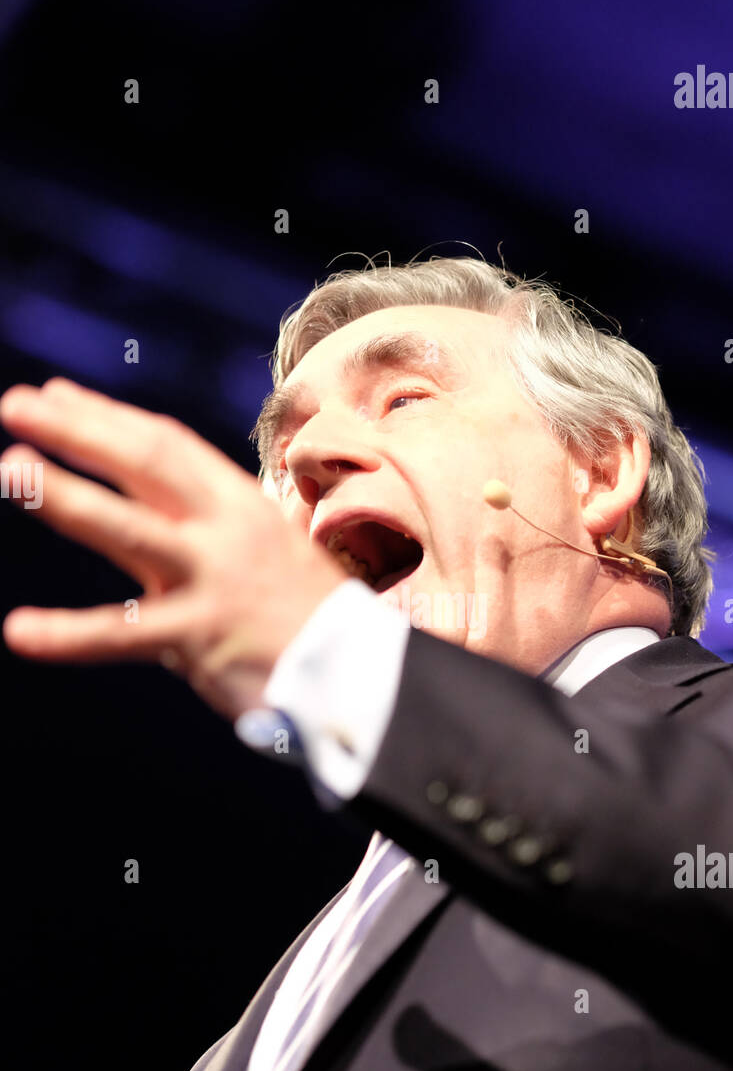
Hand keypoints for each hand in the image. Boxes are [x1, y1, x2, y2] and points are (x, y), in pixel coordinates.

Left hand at [0, 378, 346, 719]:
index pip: (166, 447)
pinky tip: (18, 632)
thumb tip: (169, 498)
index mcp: (242, 506)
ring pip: (127, 530)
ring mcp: (210, 582)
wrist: (360, 674)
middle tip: (17, 405)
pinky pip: (122, 634)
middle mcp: (224, 532)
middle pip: (144, 467)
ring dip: (64, 496)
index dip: (107, 419)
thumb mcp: (271, 548)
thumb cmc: (311, 614)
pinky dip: (68, 636)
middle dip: (78, 432)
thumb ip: (217, 525)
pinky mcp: (197, 639)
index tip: (55, 397)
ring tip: (11, 469)